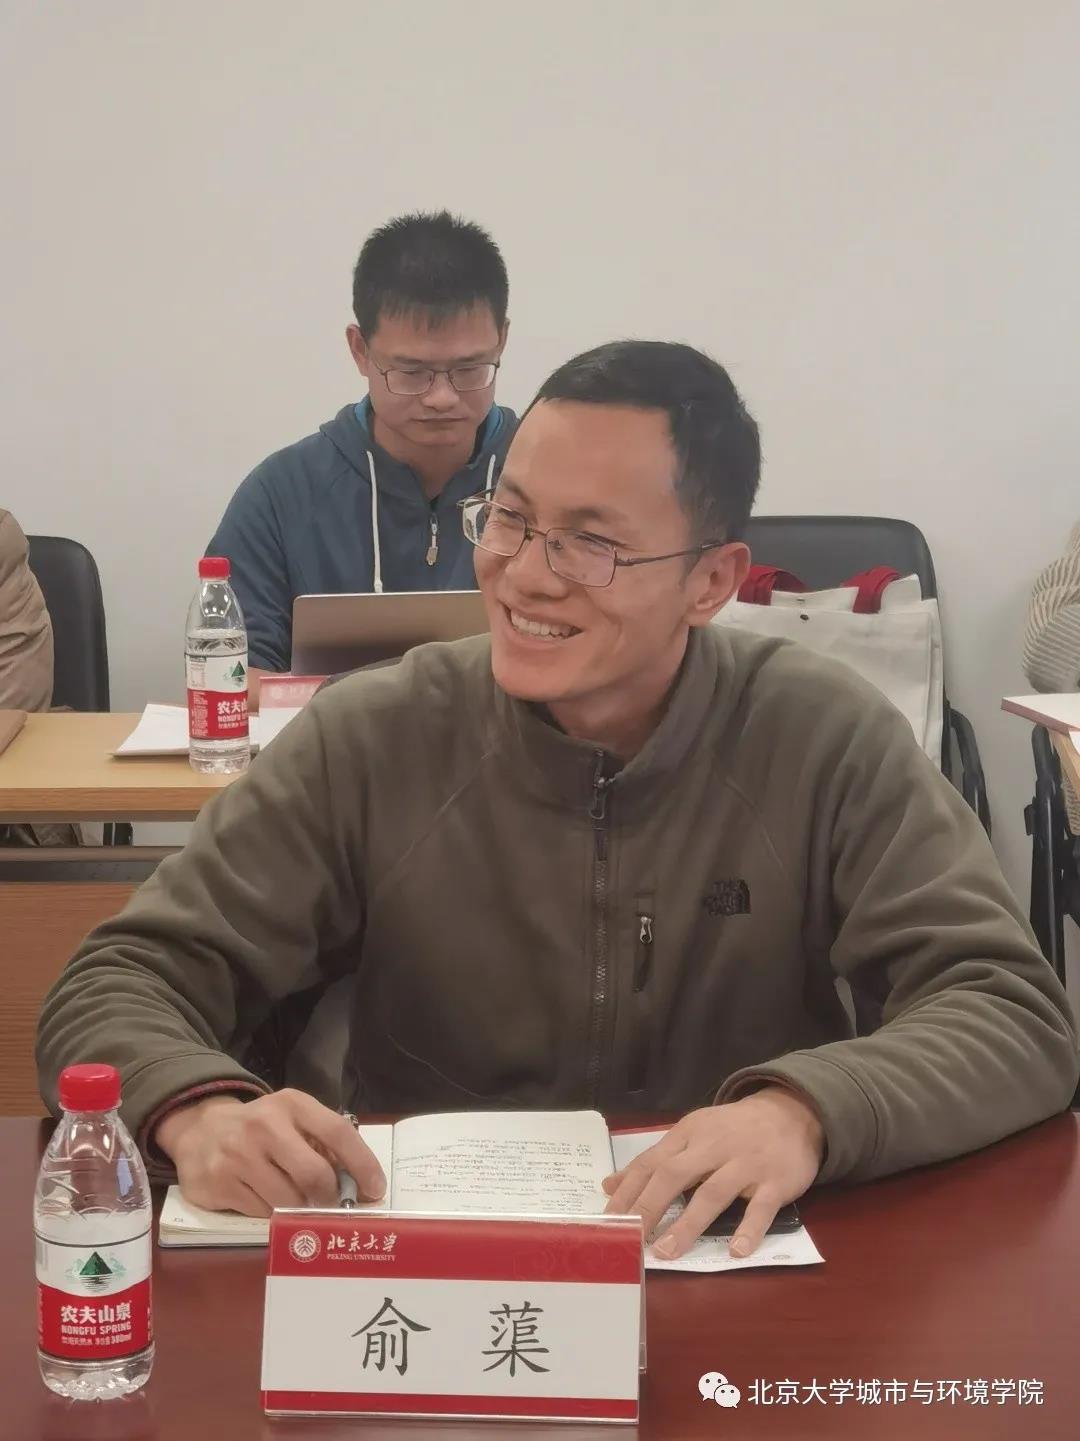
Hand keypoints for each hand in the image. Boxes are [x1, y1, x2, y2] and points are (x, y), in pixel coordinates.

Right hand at [154, 1089, 386, 1216]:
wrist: (198, 1130)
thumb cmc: (259, 1128)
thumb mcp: (291, 1119)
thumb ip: (323, 1143)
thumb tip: (359, 1184)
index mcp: (291, 1105)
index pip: (338, 1132)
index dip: (362, 1164)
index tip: (376, 1189)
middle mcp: (264, 1126)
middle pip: (314, 1175)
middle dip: (329, 1198)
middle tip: (333, 1206)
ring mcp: (238, 1156)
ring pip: (287, 1202)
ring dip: (299, 1210)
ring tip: (296, 1202)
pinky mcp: (218, 1184)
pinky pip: (261, 1214)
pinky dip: (272, 1214)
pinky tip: (265, 1199)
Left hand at [602, 1088, 823, 1258]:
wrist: (792, 1112)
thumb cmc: (734, 1129)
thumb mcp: (693, 1134)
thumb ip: (655, 1160)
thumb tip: (611, 1185)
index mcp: (690, 1133)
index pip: (652, 1162)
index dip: (629, 1190)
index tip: (609, 1219)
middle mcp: (714, 1146)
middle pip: (675, 1175)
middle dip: (650, 1206)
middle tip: (631, 1237)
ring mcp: (746, 1164)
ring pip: (713, 1193)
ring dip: (688, 1224)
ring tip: (666, 1253)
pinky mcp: (776, 1182)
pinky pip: (761, 1208)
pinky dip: (748, 1230)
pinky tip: (736, 1252)